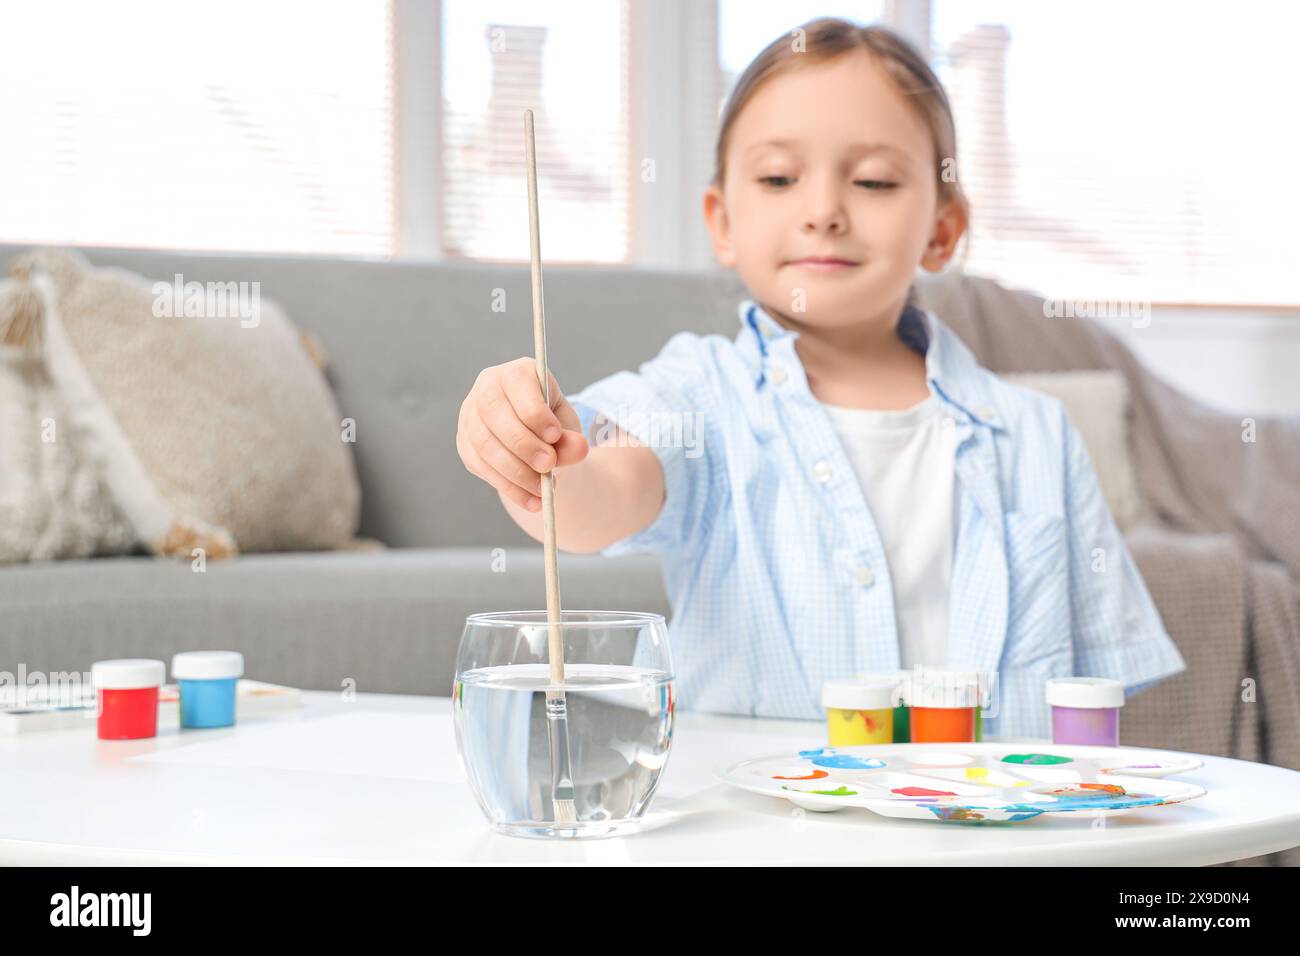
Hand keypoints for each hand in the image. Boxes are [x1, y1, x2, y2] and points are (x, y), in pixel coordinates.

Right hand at [456, 357, 589, 511]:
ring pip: (485, 443)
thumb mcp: (566, 426)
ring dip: (515, 471)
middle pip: (494, 413)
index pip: (517, 384)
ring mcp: (470, 416)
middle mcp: (486, 388)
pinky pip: (482, 467)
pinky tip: (531, 500)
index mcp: (515, 372)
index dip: (534, 411)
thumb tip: (579, 449)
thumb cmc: (552, 424)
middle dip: (523, 443)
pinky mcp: (465, 444)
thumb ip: (571, 437)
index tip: (554, 435)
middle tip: (548, 466)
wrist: (534, 437)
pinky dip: (508, 487)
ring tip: (542, 489)